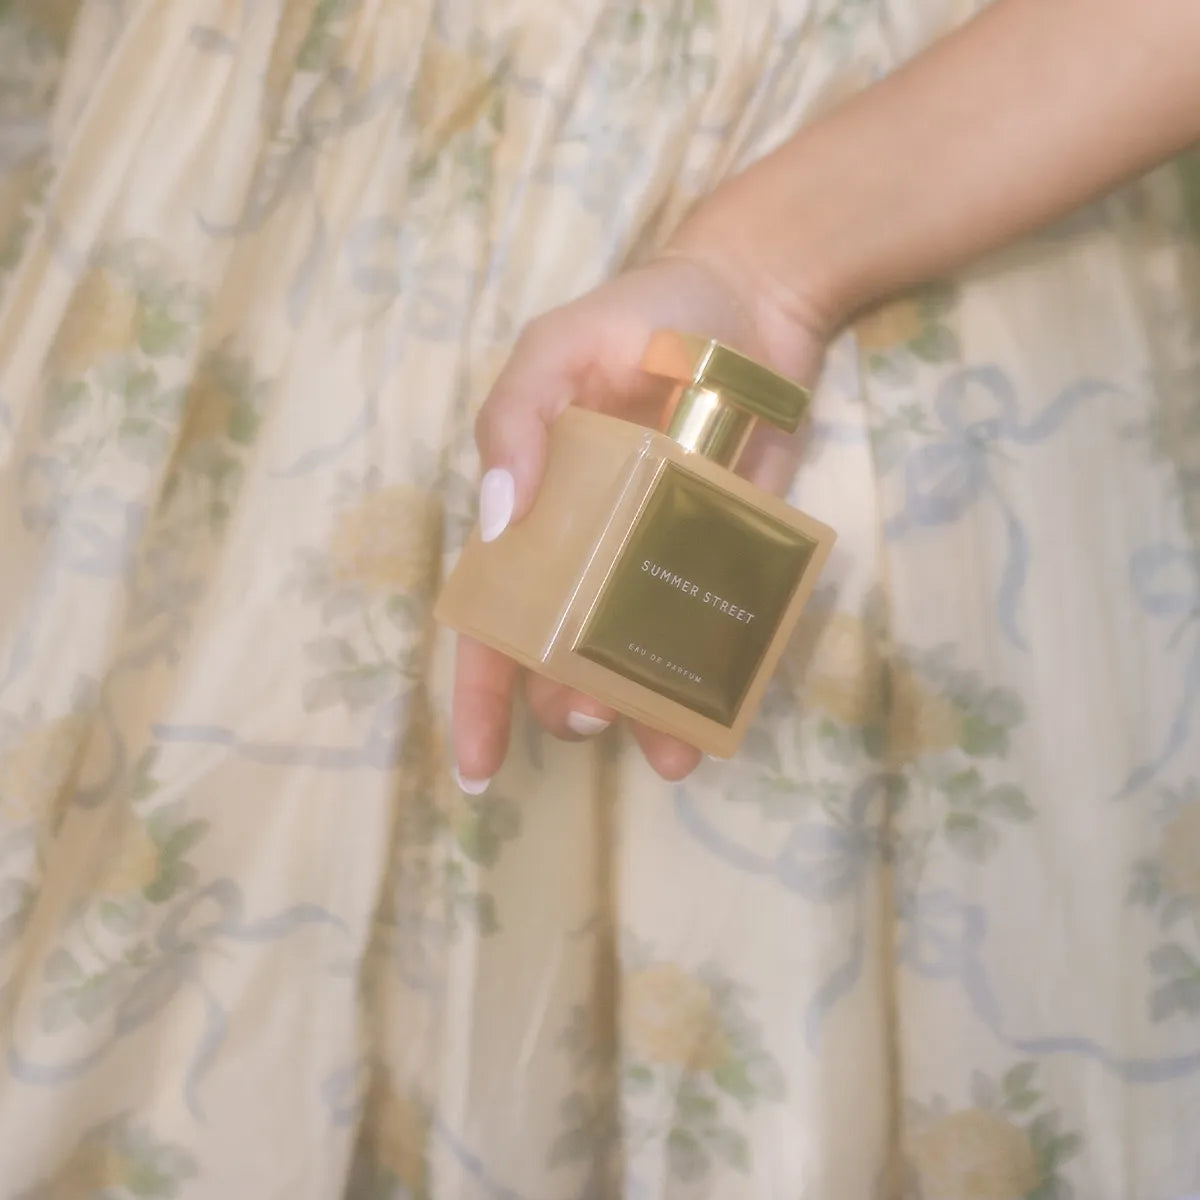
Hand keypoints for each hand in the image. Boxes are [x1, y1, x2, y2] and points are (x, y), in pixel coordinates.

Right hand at [451, 244, 829, 789]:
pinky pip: (719, 633)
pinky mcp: (732, 558)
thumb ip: (515, 421)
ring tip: (666, 750)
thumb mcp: (559, 348)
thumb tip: (496, 523)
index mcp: (541, 514)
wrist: (759, 300)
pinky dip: (716, 680)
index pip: (493, 616)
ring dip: (646, 716)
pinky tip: (716, 719)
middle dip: (565, 706)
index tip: (474, 767)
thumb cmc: (644, 314)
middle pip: (564, 657)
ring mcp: (666, 562)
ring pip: (643, 662)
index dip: (479, 693)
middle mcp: (597, 554)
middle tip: (588, 721)